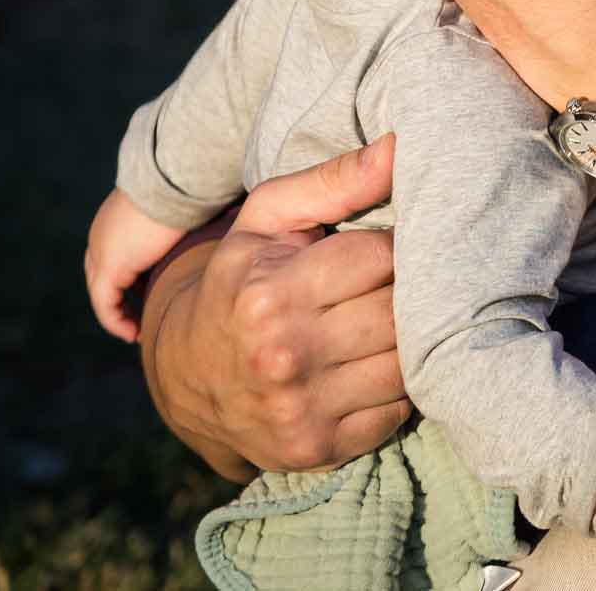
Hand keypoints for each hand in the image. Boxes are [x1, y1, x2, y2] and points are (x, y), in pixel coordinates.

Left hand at [85, 189, 187, 341]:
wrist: (176, 179)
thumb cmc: (189, 186)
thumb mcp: (183, 207)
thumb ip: (186, 223)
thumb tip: (219, 227)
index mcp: (115, 220)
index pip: (114, 256)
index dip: (128, 278)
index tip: (148, 295)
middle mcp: (101, 236)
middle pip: (102, 277)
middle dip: (119, 299)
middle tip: (139, 317)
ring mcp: (102, 252)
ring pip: (102, 293)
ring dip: (118, 314)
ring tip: (136, 331)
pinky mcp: (109, 267)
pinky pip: (105, 305)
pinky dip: (116, 321)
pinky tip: (132, 333)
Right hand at [143, 137, 409, 477]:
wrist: (186, 374)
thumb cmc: (240, 279)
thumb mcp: (268, 220)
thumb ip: (333, 181)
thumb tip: (401, 147)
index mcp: (271, 293)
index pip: (384, 258)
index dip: (393, 249)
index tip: (386, 250)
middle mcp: (285, 355)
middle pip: (401, 311)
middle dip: (407, 293)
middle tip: (396, 286)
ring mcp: (302, 409)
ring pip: (408, 361)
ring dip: (408, 340)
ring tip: (383, 323)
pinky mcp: (320, 448)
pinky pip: (398, 409)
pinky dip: (397, 387)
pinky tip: (369, 366)